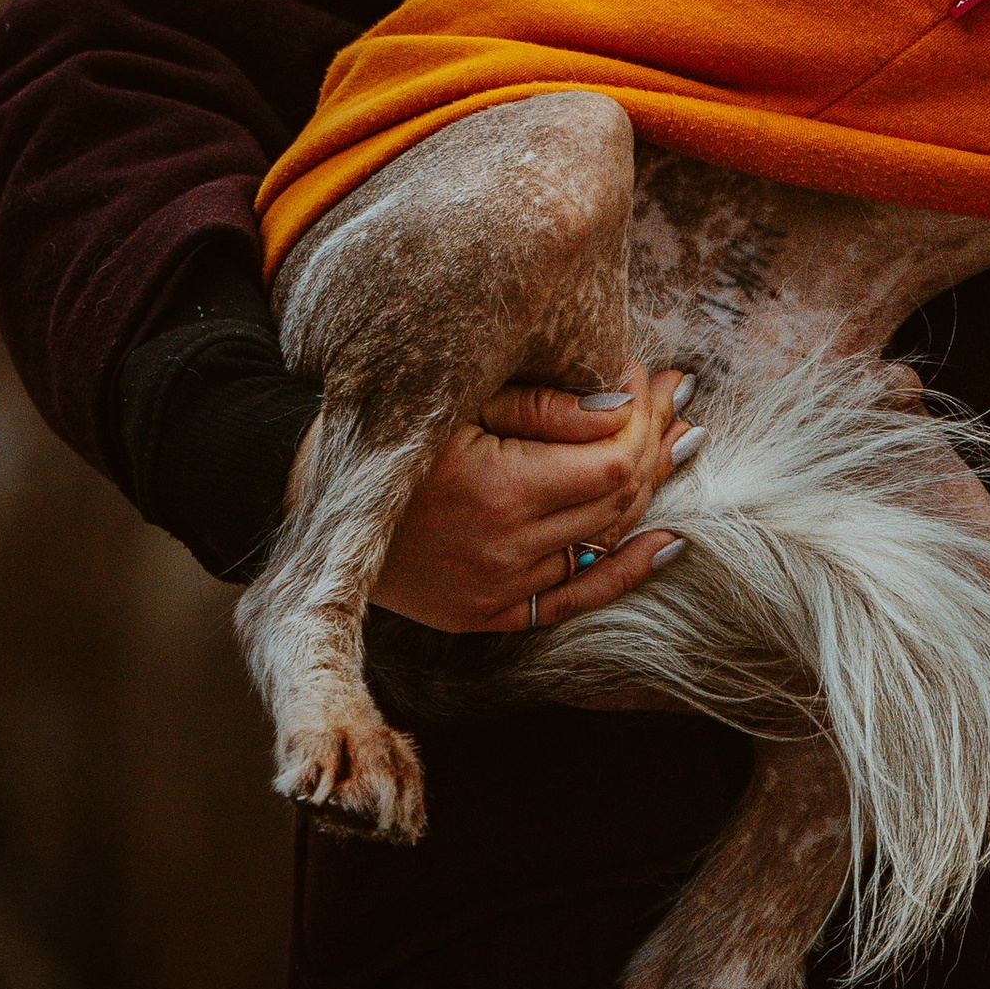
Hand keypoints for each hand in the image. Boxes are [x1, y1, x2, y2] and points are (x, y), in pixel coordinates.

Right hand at [284, 360, 698, 635]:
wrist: (310, 499)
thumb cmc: (387, 428)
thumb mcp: (458, 396)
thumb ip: (545, 405)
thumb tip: (625, 404)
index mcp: (498, 492)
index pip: (615, 458)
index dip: (645, 414)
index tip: (650, 373)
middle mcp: (504, 553)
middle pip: (619, 499)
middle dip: (655, 440)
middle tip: (676, 395)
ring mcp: (496, 593)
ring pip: (604, 542)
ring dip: (650, 491)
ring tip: (680, 441)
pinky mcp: (486, 615)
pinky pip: (574, 600)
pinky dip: (625, 571)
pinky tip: (668, 540)